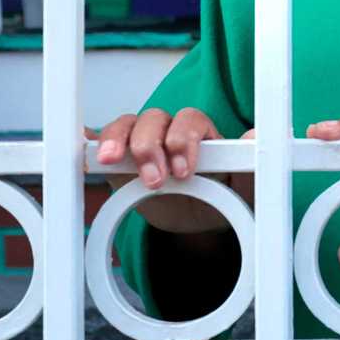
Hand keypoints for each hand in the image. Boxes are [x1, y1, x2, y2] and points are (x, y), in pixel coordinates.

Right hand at [90, 108, 252, 233]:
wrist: (197, 221)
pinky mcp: (118, 159)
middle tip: (154, 181)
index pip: (189, 119)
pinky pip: (101, 140)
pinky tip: (83, 146)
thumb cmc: (223, 198)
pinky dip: (90, 139)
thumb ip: (252, 167)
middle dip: (150, 147)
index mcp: (201, 132)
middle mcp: (168, 130)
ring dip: (117, 141)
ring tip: (110, 162)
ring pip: (126, 125)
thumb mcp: (241, 191)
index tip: (184, 172)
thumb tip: (256, 136)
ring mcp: (141, 142)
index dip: (183, 140)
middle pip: (153, 118)